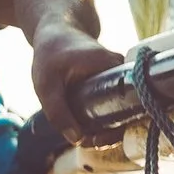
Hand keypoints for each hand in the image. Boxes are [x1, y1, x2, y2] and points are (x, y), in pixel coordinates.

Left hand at [30, 21, 115, 138]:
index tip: (94, 139)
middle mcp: (122, 69)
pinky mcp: (116, 79)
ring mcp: (120, 74)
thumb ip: (58, 112)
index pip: (126, 103)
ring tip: (88, 138)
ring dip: (107, 125)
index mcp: (111, 66)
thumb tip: (78, 139)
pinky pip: (117, 102)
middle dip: (110, 131)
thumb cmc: (50, 54)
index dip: (114, 128)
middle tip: (88, 142)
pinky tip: (91, 128)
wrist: (56, 30)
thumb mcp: (46, 85)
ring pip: (122, 107)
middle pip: (127, 109)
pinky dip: (106, 116)